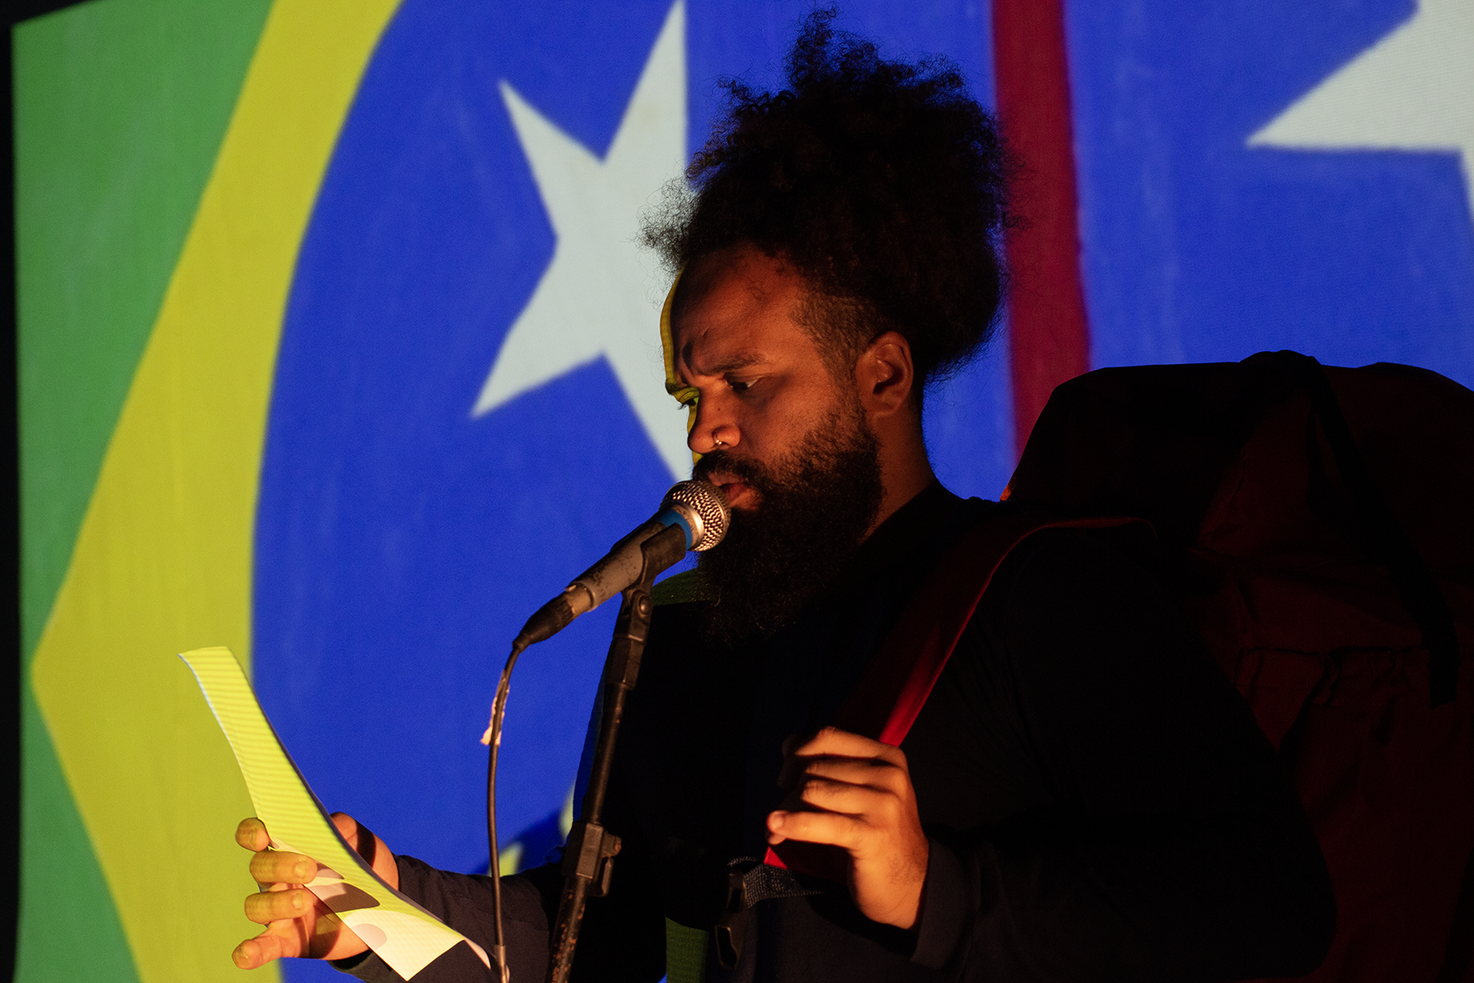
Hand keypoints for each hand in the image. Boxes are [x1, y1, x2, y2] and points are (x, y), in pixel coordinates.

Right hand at [232, 813, 397, 968]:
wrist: (384, 905)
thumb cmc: (364, 865)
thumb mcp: (359, 841)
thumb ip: (341, 827)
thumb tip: (324, 826)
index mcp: (289, 848)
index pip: (256, 835)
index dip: (253, 833)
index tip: (264, 836)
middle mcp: (276, 878)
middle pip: (259, 868)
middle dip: (279, 866)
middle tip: (310, 869)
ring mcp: (280, 910)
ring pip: (257, 905)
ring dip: (277, 903)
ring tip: (304, 902)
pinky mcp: (288, 940)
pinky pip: (263, 946)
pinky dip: (250, 951)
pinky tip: (245, 955)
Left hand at [767, 727, 929, 929]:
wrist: (914, 882)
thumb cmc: (879, 834)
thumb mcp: (862, 791)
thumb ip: (829, 764)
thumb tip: (788, 744)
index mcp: (887, 757)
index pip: (828, 737)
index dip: (798, 754)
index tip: (786, 778)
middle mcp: (889, 775)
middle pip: (815, 768)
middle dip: (788, 790)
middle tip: (782, 812)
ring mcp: (883, 804)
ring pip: (811, 791)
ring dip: (785, 810)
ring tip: (777, 829)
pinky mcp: (871, 835)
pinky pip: (819, 823)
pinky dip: (792, 824)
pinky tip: (775, 830)